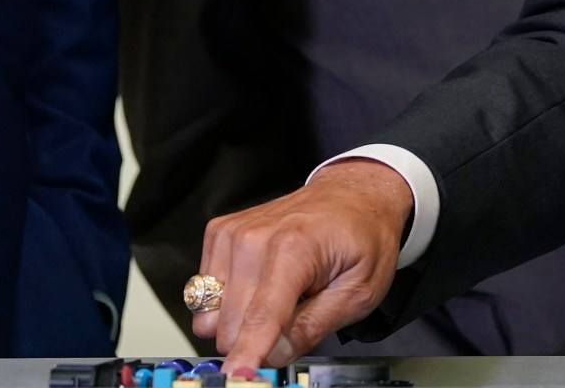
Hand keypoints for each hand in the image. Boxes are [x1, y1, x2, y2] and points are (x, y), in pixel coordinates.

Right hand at [192, 159, 411, 376]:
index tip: (239, 377)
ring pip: (209, 315)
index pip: (261, 317)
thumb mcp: (358, 293)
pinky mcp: (218, 233)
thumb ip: (312, 328)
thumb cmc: (360, 238)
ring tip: (277, 299)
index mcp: (294, 248)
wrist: (352, 195)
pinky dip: (229, 300)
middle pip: (229, 325)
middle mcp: (253, 238)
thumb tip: (273, 357)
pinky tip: (260, 284)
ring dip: (239, 321)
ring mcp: (231, 233)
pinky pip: (203, 294)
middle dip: (255, 340)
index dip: (248, 355)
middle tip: (291, 322)